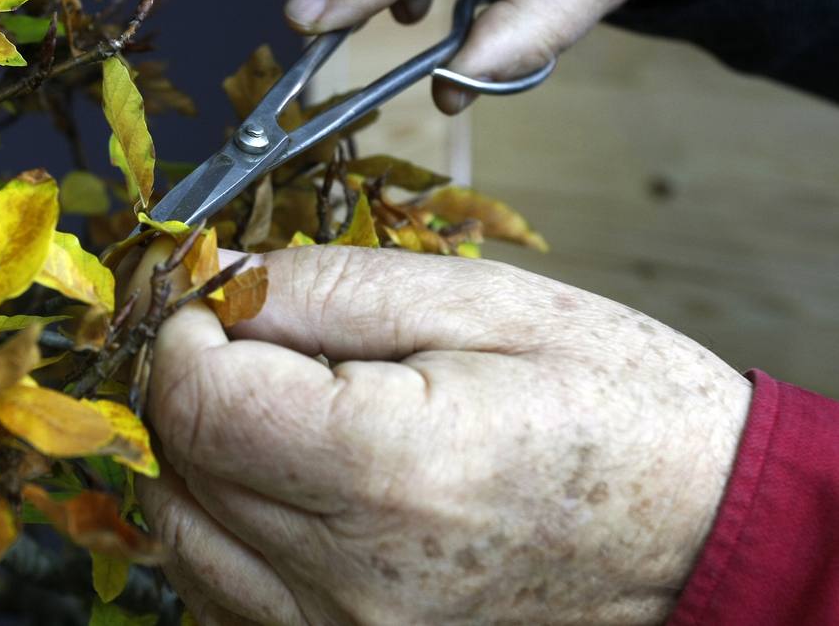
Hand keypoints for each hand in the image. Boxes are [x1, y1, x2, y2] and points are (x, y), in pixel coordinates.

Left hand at [133, 245, 751, 624]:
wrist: (691, 527)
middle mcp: (357, 576)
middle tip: (249, 334)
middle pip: (182, 460)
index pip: (195, 400)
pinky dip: (221, 527)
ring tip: (274, 406)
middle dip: (192, 379)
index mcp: (390, 467)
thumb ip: (327, 287)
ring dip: (200, 454)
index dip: (183, 329)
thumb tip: (218, 281)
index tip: (218, 297)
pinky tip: (281, 482)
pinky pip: (220, 594)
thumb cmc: (608, 404)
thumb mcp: (478, 301)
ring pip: (183, 531)